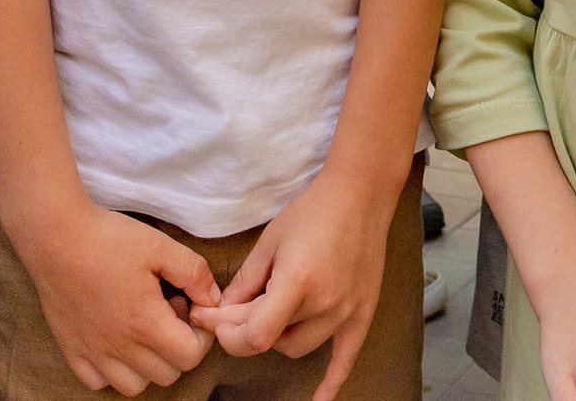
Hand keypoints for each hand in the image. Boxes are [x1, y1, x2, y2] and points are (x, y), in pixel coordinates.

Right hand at [3, 194, 219, 395]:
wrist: (57, 237)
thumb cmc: (110, 239)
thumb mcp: (162, 246)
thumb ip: (195, 273)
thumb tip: (212, 299)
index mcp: (146, 324)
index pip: (191, 357)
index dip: (201, 336)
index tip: (191, 310)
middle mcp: (120, 347)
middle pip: (167, 374)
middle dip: (178, 347)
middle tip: (167, 312)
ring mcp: (93, 353)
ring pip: (134, 386)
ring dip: (148, 365)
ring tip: (143, 328)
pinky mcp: (72, 351)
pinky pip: (98, 382)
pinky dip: (112, 370)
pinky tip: (115, 339)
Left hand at [191, 167, 392, 400]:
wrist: (360, 195)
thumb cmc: (312, 212)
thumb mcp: (269, 242)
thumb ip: (245, 283)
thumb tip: (223, 313)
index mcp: (297, 283)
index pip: (255, 335)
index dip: (227, 334)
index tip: (213, 319)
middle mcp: (324, 304)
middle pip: (273, 340)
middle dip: (245, 328)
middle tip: (230, 309)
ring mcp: (346, 311)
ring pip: (298, 347)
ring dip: (277, 336)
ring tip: (272, 309)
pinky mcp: (362, 313)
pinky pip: (346, 357)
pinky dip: (332, 381)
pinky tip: (319, 399)